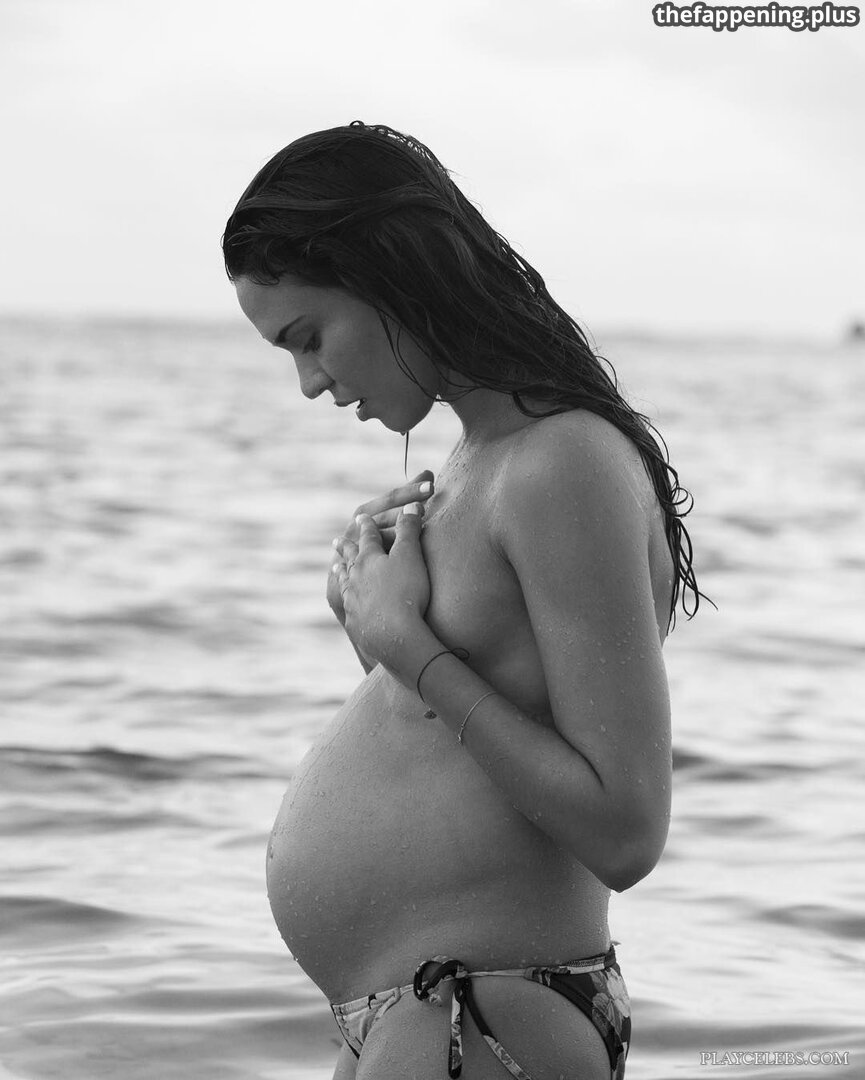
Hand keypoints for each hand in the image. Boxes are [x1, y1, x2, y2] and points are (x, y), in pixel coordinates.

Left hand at [326, 471, 434, 628]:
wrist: (395, 635)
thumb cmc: (406, 591)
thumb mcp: (411, 555)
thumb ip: (409, 529)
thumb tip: (410, 505)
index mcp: (368, 558)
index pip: (367, 536)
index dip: (366, 525)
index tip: (361, 517)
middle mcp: (354, 577)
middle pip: (348, 558)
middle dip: (345, 546)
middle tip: (336, 539)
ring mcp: (352, 601)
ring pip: (343, 581)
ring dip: (341, 572)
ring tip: (336, 567)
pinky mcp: (356, 623)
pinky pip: (349, 608)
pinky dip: (347, 600)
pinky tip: (349, 603)